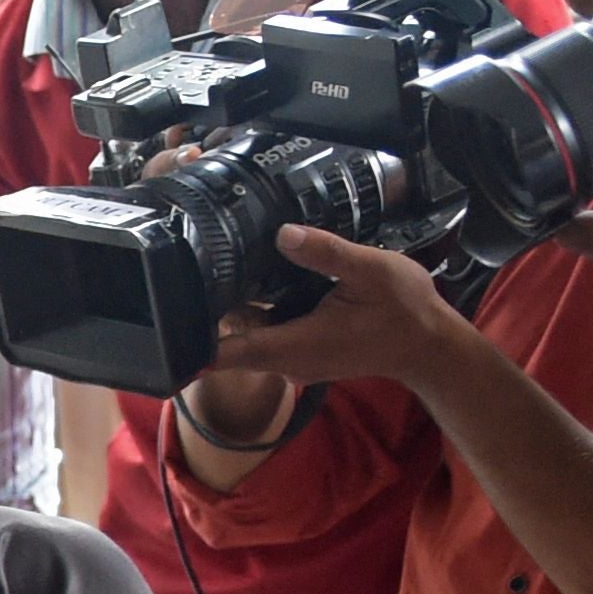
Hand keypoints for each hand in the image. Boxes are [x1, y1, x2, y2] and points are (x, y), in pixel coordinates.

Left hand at [203, 227, 482, 392]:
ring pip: (247, 333)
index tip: (163, 324)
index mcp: (295, 345)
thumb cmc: (405, 312)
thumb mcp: (372, 271)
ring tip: (216, 267)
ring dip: (233, 308)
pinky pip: (267, 332)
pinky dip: (257, 312)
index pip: (227, 353)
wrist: (429, 346)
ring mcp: (293, 359)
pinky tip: (255, 280)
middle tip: (187, 270)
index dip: (191, 342)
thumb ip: (326, 254)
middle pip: (228, 339)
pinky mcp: (302, 352)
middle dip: (207, 311)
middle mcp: (287, 360)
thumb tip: (283, 234)